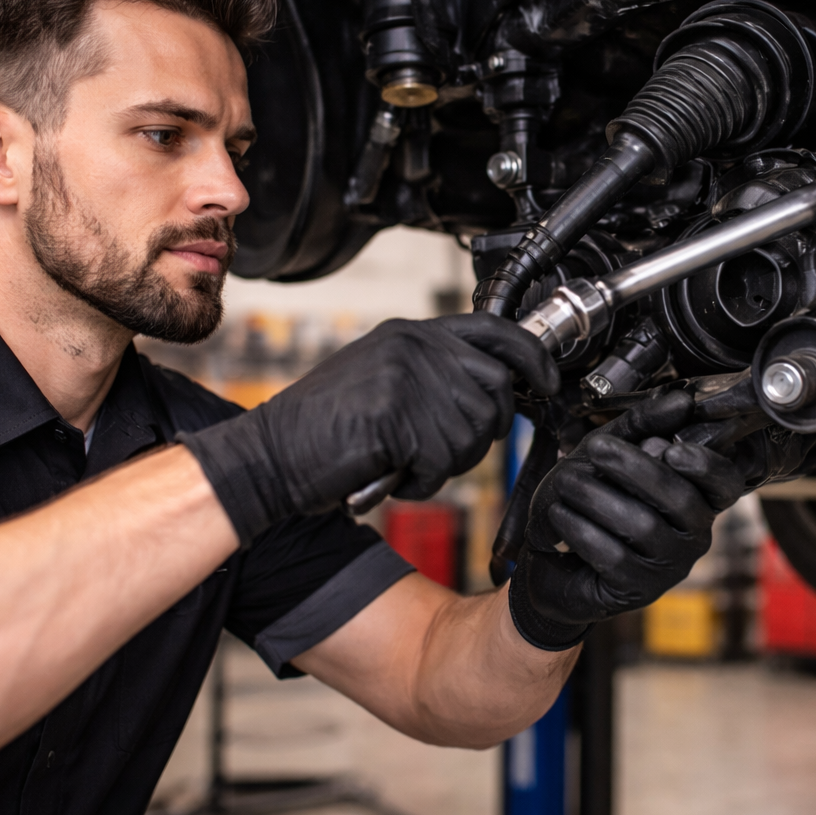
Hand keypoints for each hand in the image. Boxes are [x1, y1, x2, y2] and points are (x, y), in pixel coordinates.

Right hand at [181, 314, 559, 543]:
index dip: (533, 359)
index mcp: (410, 332)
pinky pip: (442, 462)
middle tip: (440, 452)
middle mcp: (412, 346)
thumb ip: (433, 373)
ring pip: (475, 433)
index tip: (548, 384)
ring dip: (446, 464)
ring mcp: (405, 377)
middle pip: (497, 390)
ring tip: (404, 463)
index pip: (496, 331)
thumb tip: (499, 388)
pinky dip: (422, 483)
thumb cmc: (321, 430)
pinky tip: (392, 477)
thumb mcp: (381, 379)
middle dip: (482, 434)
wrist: (267, 456)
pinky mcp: (396, 415)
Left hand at [508, 390, 745, 649]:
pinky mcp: (638, 590)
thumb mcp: (610, 452)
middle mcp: (693, 535)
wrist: (549, 557)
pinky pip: (614, 556)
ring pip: (643, 526)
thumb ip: (643, 425)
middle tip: (596, 449)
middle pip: (681, 500)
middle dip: (635, 469)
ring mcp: (669, 567)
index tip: (671, 447)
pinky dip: (581, 529)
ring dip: (598, 497)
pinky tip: (559, 516)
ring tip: (565, 483)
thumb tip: (682, 400)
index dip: (708, 467)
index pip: (727, 485)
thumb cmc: (587, 501)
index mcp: (696, 498)